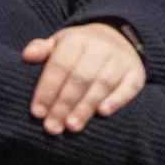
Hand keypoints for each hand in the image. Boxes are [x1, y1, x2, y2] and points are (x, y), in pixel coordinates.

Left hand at [22, 22, 143, 134]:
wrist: (117, 37)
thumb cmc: (79, 50)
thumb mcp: (60, 44)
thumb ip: (43, 50)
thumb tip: (28, 55)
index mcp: (77, 40)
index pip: (60, 65)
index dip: (48, 89)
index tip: (37, 113)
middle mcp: (101, 47)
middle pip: (80, 77)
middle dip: (64, 103)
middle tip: (52, 127)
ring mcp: (120, 60)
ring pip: (103, 83)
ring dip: (86, 106)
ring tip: (72, 126)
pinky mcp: (136, 73)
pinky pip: (129, 87)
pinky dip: (117, 99)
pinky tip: (103, 112)